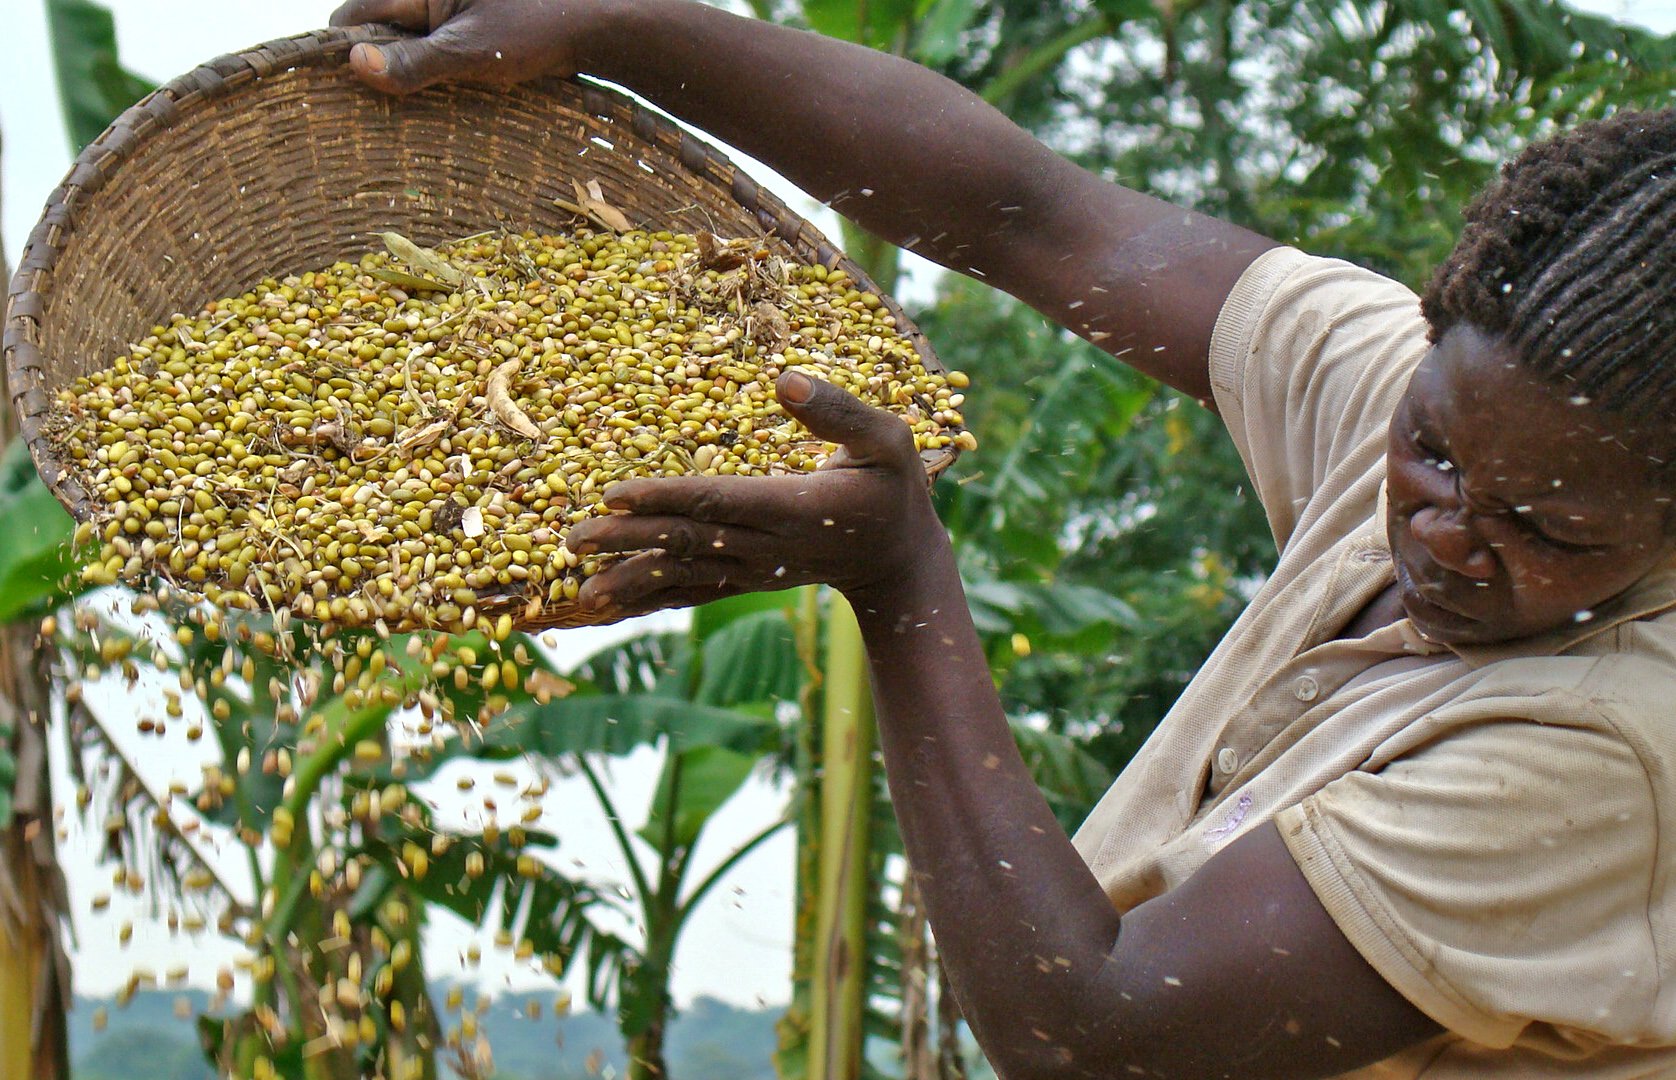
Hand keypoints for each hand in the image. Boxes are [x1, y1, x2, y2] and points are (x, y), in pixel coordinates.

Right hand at [329, 0, 611, 92]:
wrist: (596, 26)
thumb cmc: (537, 30)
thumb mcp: (472, 51)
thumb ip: (415, 61)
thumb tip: (356, 64)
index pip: (360, 10)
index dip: (344, 45)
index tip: (335, 87)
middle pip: (381, 26)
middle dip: (374, 60)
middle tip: (361, 108)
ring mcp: (454, 12)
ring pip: (408, 42)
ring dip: (403, 71)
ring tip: (394, 110)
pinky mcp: (473, 30)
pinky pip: (436, 52)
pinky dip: (430, 74)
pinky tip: (431, 102)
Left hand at [563, 371, 947, 616]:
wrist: (896, 560)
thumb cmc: (893, 489)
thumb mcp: (888, 441)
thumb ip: (839, 412)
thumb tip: (784, 378)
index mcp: (795, 508)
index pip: (719, 501)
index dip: (665, 497)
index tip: (614, 493)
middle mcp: (767, 546)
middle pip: (687, 541)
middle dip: (627, 540)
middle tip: (571, 538)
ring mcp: (752, 570)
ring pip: (681, 575)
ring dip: (627, 580)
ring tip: (575, 589)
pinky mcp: (742, 581)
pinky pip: (688, 593)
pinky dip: (644, 599)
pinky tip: (602, 606)